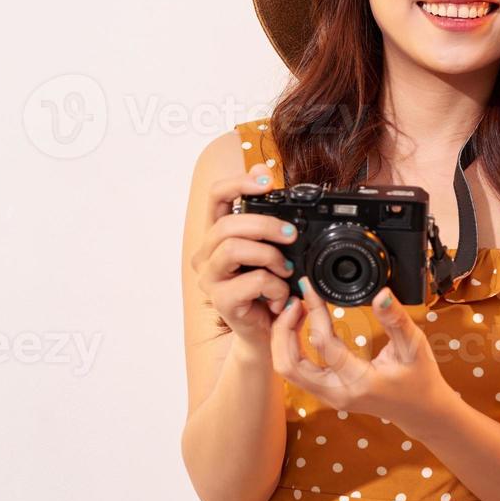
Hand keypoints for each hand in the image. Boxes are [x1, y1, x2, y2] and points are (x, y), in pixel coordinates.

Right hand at [189, 162, 298, 351]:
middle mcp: (207, 255)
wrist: (267, 333)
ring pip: (234, 249)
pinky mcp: (221, 301)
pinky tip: (281, 295)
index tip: (267, 182)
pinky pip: (251, 281)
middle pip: (227, 224)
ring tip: (286, 270)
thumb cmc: (268, 288)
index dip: (239, 183)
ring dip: (269, 256)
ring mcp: (211, 279)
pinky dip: (275, 286)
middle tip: (292, 235)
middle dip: (266, 225)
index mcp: (218, 235)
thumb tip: (262, 167)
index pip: (216, 196)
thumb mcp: (272, 247)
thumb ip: (266, 212)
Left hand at [271, 276, 456, 432]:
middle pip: (288, 364)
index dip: (314, 311)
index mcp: (359, 382)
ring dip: (283, 339)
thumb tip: (381, 294)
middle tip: (295, 301)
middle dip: (283, 329)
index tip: (310, 287)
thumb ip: (396, 319)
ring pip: (286, 370)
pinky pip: (296, 371)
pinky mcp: (326, 392)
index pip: (322, 344)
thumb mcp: (414, 346)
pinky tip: (301, 324)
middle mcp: (337, 393)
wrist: (421, 411)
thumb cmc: (420, 379)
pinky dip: (291, 347)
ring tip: (295, 310)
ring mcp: (329, 396)